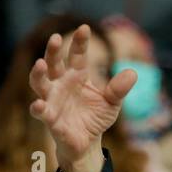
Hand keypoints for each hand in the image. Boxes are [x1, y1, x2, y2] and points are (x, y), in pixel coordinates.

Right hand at [29, 24, 138, 171]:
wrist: (87, 143)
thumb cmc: (95, 118)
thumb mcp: (111, 103)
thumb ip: (119, 89)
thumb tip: (133, 73)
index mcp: (76, 76)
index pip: (77, 55)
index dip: (79, 42)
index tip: (84, 28)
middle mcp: (61, 84)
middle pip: (53, 63)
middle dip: (53, 51)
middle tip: (56, 38)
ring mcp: (53, 100)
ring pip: (40, 83)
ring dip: (38, 74)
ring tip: (40, 63)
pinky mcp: (50, 119)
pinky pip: (41, 112)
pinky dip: (38, 108)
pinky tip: (39, 105)